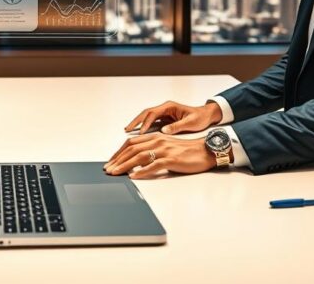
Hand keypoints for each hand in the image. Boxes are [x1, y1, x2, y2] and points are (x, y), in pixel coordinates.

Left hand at [103, 134, 221, 178]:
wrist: (205, 151)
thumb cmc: (187, 151)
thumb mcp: (167, 147)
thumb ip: (153, 151)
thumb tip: (137, 161)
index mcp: (155, 137)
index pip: (131, 143)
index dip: (119, 152)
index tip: (111, 161)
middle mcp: (158, 141)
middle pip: (131, 149)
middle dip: (117, 159)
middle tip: (108, 169)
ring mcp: (164, 150)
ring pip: (139, 156)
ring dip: (124, 165)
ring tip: (116, 173)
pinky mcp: (171, 159)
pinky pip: (153, 165)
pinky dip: (142, 171)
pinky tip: (134, 176)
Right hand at [123, 101, 221, 134]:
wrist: (206, 115)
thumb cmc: (200, 118)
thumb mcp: (191, 123)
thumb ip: (177, 127)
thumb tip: (163, 131)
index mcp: (169, 107)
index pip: (153, 114)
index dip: (145, 123)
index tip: (140, 132)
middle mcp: (165, 108)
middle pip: (146, 113)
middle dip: (136, 121)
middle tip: (126, 129)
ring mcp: (164, 113)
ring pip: (147, 117)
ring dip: (138, 123)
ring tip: (128, 130)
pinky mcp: (165, 118)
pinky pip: (151, 121)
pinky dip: (144, 126)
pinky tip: (139, 133)